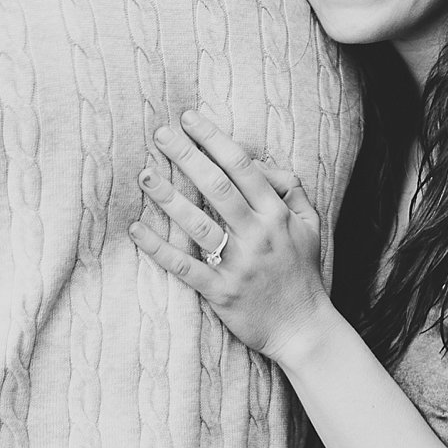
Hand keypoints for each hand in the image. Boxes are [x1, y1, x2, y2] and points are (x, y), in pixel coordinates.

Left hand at [130, 110, 333, 363]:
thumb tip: (259, 162)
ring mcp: (238, 264)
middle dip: (187, 156)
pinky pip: (185, 267)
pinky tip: (137, 230)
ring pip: (199, 224)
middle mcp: (258, 235)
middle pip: (217, 187)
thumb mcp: (310, 223)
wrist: (304, 329)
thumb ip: (290, 188)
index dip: (214, 139)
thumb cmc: (303, 272)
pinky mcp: (221, 292)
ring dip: (169, 198)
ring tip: (144, 175)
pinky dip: (159, 249)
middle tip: (160, 133)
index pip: (242, 166)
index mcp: (277, 214)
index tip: (190, 118)